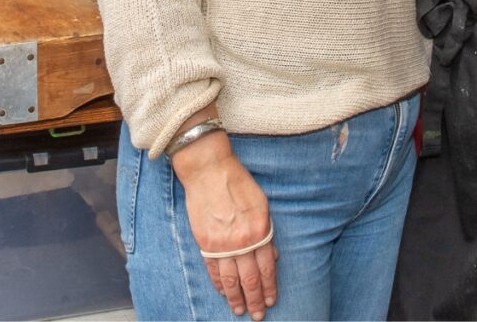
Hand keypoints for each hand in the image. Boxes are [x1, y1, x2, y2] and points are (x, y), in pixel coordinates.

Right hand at [172, 136, 276, 320]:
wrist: (208, 169)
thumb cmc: (237, 182)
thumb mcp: (262, 205)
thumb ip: (267, 231)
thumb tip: (271, 255)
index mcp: (260, 232)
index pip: (266, 269)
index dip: (269, 288)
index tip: (271, 301)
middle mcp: (242, 241)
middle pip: (250, 279)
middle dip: (255, 300)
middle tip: (258, 315)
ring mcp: (221, 243)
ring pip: (230, 279)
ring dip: (236, 298)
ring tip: (239, 310)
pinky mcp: (204, 240)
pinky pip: (212, 268)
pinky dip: (218, 283)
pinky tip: (222, 292)